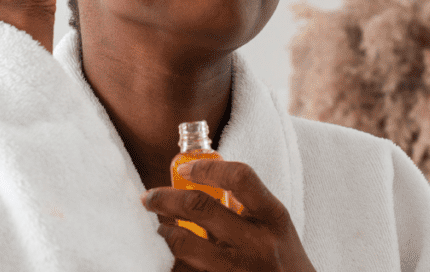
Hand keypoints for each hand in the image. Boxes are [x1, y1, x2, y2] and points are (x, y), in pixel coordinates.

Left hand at [141, 160, 316, 271]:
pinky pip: (186, 271)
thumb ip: (245, 204)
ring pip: (185, 245)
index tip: (184, 169)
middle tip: (149, 197)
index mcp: (273, 217)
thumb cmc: (280, 257)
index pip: (239, 178)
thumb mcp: (273, 225)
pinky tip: (170, 257)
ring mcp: (239, 270)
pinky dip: (172, 262)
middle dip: (165, 198)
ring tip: (160, 229)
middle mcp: (257, 243)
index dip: (207, 168)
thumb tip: (196, 182)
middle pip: (200, 207)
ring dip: (164, 232)